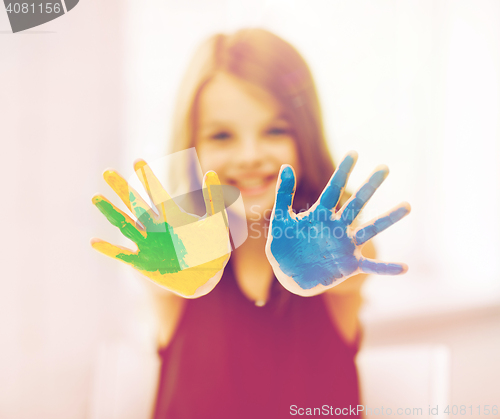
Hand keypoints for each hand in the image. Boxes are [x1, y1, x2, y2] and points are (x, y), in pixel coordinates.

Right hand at [91, 160, 230, 297]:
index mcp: (172, 217)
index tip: (138, 160)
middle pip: (136, 204)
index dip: (148, 178)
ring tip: (96, 197)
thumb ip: (214, 200)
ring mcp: (147, 244)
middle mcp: (156, 227)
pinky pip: (122, 255)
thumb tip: (210, 173)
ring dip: (111, 212)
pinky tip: (94, 241)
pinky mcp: (143, 263)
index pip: (157, 194)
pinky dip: (109, 249)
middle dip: (122, 189)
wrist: (206, 277)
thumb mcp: (217, 223)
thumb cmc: (213, 248)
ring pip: (125, 225)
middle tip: (107, 171)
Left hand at [265, 151, 410, 296]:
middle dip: (369, 186)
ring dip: (388, 218)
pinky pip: (371, 266)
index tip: (353, 153)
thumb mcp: (280, 220)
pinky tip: (404, 268)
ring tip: (407, 206)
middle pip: (356, 203)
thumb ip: (284, 194)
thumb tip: (287, 165)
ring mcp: (346, 246)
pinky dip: (387, 268)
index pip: (333, 189)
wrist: (289, 276)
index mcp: (320, 215)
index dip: (342, 171)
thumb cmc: (283, 247)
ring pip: (371, 229)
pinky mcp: (350, 266)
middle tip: (384, 167)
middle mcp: (337, 227)